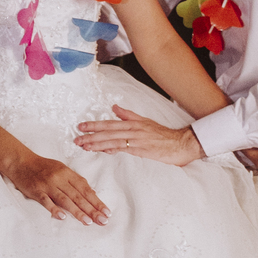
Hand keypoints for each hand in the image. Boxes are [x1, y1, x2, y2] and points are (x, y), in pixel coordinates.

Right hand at [8, 154, 109, 224]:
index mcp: (67, 173)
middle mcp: (59, 178)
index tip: (106, 212)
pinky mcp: (36, 191)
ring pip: (65, 199)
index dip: (97, 201)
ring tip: (88, 222)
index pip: (85, 189)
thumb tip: (91, 193)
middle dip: (92, 209)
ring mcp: (48, 185)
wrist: (21, 162)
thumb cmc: (43, 167)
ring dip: (77, 211)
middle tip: (102, 221)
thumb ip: (75, 181)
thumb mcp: (62, 170)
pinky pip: (46, 201)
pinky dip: (54, 209)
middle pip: (78, 196)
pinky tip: (62, 217)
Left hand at [75, 105, 204, 165]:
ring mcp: (137, 140)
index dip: (94, 125)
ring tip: (84, 146)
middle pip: (108, 132)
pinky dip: (112, 149)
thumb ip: (129, 115)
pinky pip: (124, 148)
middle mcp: (133, 130)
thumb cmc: (163, 135)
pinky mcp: (142, 149)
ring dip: (97, 143)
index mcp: (133, 123)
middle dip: (91, 135)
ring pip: (113, 140)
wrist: (180, 143)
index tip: (81, 127)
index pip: (109, 123)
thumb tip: (114, 108)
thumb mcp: (145, 122)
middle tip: (76, 139)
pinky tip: (102, 150)